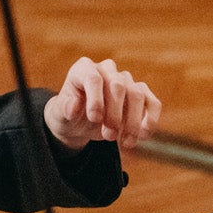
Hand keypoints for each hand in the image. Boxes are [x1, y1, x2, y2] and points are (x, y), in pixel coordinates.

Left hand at [45, 57, 160, 151]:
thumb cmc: (69, 116)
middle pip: (118, 86)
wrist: (80, 124)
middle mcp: (106, 70)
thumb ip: (64, 108)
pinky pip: (152, 102)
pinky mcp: (140, 94)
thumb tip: (72, 107)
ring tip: (126, 143)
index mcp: (84, 69)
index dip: (96, 99)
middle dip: (115, 114)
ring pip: (137, 94)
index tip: (94, 119)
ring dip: (133, 122)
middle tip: (108, 136)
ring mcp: (125, 80)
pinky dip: (151, 119)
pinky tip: (144, 135)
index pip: (93, 78)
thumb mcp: (60, 115)